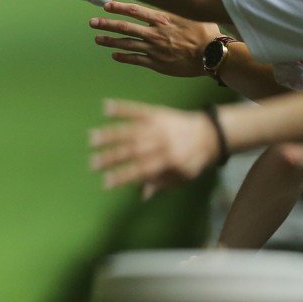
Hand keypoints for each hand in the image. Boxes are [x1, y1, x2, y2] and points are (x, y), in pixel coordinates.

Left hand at [90, 1, 219, 76]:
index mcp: (162, 19)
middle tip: (93, 23)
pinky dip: (123, 57)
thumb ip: (176, 7)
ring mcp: (154, 49)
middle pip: (125, 27)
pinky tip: (114, 56)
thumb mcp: (191, 14)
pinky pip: (135, 60)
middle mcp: (155, 33)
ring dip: (110, 41)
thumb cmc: (205, 33)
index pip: (135, 11)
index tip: (105, 6)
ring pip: (127, 44)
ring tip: (98, 39)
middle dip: (107, 24)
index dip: (118, 8)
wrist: (212, 55)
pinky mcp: (157, 63)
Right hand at [90, 99, 218, 191]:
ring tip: (92, 138)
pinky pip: (137, 109)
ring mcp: (158, 125)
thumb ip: (162, 184)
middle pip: (133, 150)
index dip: (123, 177)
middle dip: (111, 157)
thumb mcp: (183, 177)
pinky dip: (121, 107)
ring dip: (110, 134)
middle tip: (92, 163)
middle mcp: (162, 142)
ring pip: (131, 130)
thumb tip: (142, 195)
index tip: (105, 183)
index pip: (141, 170)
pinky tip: (106, 106)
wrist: (210, 133)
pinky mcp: (156, 112)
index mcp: (169, 160)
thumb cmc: (194, 159)